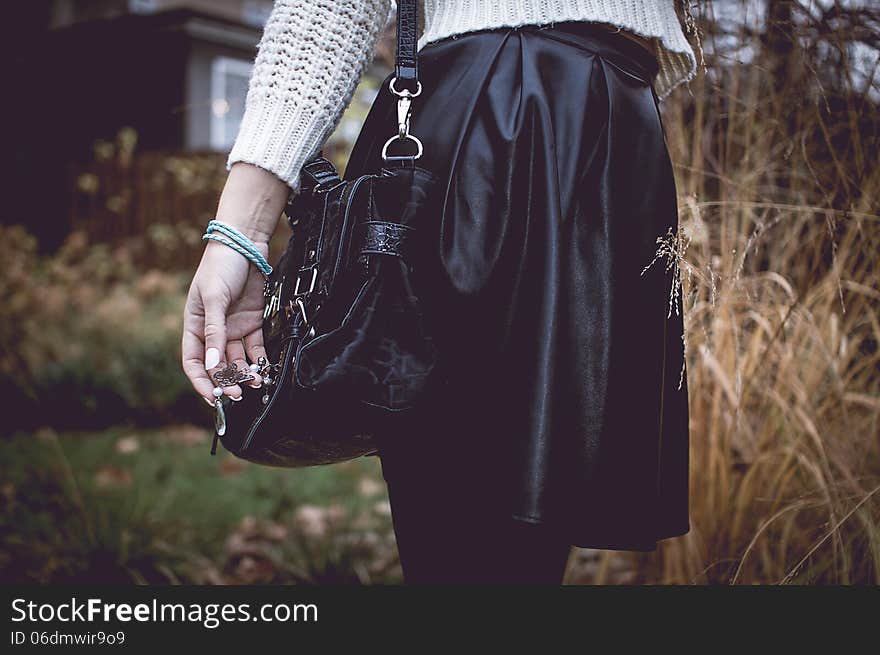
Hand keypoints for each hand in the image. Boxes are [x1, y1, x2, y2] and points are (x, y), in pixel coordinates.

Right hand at [181, 162, 289, 405]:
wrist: (245, 244)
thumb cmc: (221, 267)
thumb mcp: (214, 298)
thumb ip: (213, 332)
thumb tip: (211, 364)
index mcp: (194, 326)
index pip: (194, 362)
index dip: (201, 382)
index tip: (213, 398)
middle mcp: (213, 331)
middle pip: (217, 365)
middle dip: (226, 381)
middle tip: (237, 394)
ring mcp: (233, 328)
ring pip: (238, 360)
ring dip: (245, 374)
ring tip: (255, 384)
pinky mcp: (253, 323)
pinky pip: (255, 348)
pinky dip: (259, 360)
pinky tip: (264, 370)